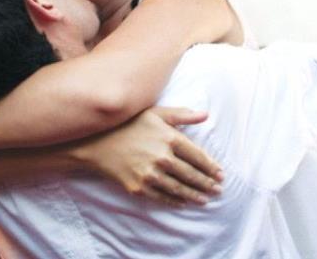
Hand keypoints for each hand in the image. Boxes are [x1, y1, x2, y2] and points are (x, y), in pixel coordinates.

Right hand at [72, 106, 222, 205]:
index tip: (221, 174)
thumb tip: (205, 115)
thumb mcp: (153, 113)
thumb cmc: (127, 124)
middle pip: (192, 175)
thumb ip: (181, 114)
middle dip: (207, 184)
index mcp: (169, 138)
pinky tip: (183, 202)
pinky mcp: (138, 186)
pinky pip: (162, 196)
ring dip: (195, 196)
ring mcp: (150, 174)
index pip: (198, 156)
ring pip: (180, 189)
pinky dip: (175, 201)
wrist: (96, 142)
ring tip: (205, 199)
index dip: (212, 167)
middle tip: (218, 190)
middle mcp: (162, 157)